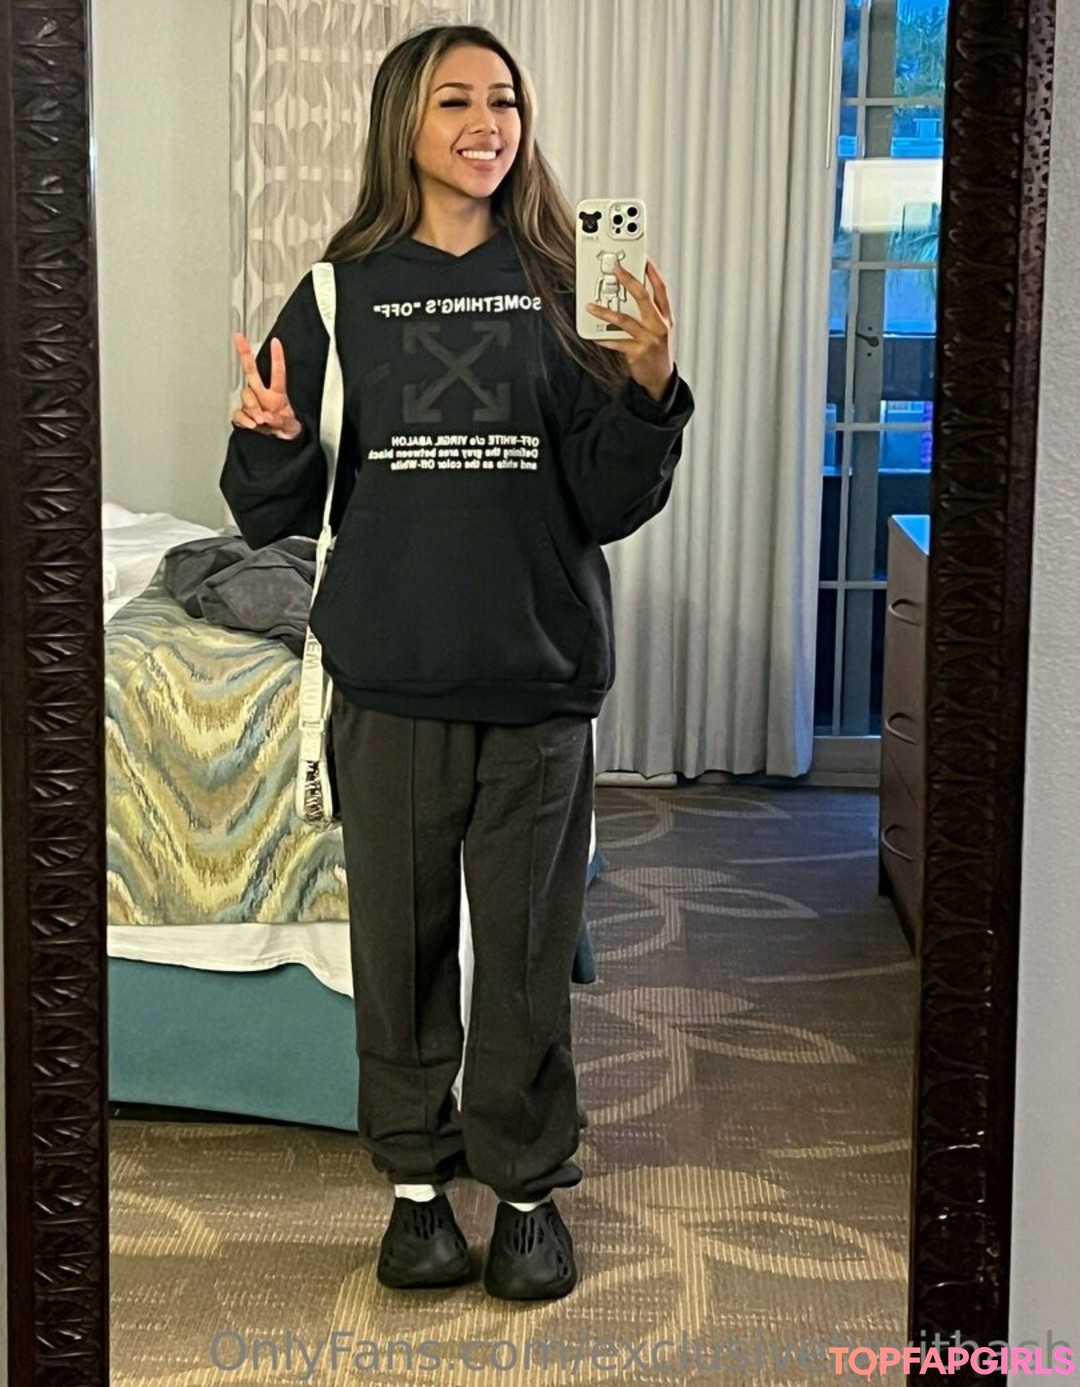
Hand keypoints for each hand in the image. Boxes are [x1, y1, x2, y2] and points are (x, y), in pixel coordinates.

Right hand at [231, 332, 301, 439]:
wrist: (278, 442)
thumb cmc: (285, 429)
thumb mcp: (291, 427)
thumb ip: (281, 422)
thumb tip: (268, 417)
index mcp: (277, 394)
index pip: (278, 373)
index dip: (277, 357)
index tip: (276, 342)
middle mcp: (262, 395)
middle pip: (251, 370)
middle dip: (244, 353)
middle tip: (239, 338)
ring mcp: (251, 404)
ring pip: (246, 397)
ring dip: (254, 408)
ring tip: (262, 421)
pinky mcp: (243, 415)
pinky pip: (238, 413)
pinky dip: (244, 419)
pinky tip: (252, 425)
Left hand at [586, 260, 675, 400]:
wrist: (661, 379)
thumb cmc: (658, 351)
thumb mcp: (660, 329)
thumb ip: (650, 313)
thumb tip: (631, 294)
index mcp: (665, 317)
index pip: (661, 289)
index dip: (653, 273)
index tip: (643, 259)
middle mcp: (659, 325)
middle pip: (643, 297)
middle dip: (629, 280)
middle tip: (615, 269)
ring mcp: (649, 339)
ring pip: (625, 320)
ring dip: (606, 312)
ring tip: (591, 307)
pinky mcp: (638, 352)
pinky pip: (617, 342)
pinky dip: (604, 338)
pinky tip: (595, 335)